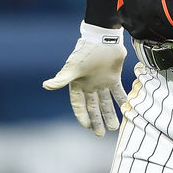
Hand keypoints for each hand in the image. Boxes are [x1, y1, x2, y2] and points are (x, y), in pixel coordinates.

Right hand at [42, 22, 126, 136]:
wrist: (102, 38)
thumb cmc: (85, 51)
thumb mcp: (74, 66)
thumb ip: (62, 78)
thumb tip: (46, 86)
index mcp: (78, 83)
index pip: (79, 104)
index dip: (82, 116)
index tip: (87, 127)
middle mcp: (90, 85)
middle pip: (93, 106)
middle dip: (97, 120)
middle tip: (101, 134)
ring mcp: (102, 81)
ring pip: (106, 102)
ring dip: (110, 114)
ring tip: (114, 127)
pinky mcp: (114, 76)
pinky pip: (118, 92)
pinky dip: (122, 100)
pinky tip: (126, 110)